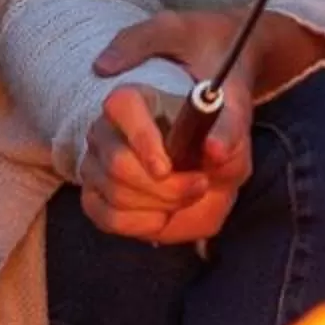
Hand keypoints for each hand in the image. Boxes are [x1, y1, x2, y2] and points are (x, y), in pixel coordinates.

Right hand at [77, 83, 244, 246]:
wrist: (202, 166)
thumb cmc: (211, 139)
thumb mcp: (231, 129)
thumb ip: (228, 133)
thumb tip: (215, 148)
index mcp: (134, 100)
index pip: (122, 107)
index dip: (142, 138)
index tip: (167, 168)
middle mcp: (105, 129)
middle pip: (118, 163)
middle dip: (165, 187)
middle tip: (199, 186)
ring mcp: (94, 164)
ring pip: (116, 194)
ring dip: (160, 206)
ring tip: (186, 197)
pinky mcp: (93, 196)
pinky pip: (108, 218)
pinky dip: (142, 224)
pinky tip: (163, 214)